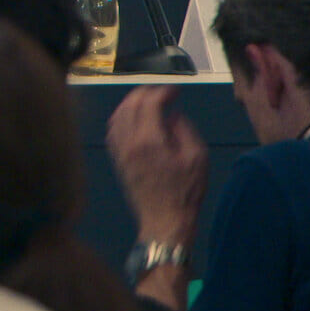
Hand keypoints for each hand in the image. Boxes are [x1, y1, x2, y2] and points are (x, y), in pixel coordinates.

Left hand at [107, 85, 207, 244]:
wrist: (164, 219)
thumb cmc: (185, 191)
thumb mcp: (197, 157)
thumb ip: (183, 129)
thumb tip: (172, 115)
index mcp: (149, 139)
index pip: (149, 103)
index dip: (163, 92)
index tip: (176, 92)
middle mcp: (129, 141)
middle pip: (130, 104)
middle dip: (146, 93)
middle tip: (162, 93)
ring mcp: (120, 150)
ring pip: (117, 115)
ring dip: (131, 103)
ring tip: (148, 102)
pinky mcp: (117, 159)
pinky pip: (112, 130)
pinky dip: (121, 117)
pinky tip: (133, 119)